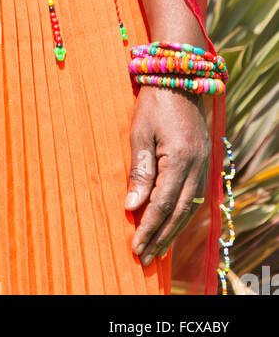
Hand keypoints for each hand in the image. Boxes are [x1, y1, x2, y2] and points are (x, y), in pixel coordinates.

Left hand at [126, 85, 210, 266]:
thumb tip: (132, 207)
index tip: (135, 248)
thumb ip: (139, 172)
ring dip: (173, 231)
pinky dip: (184, 215)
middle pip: (179, 213)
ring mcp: (204, 165)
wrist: (180, 77)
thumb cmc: (154, 103)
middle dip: (161, 238)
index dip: (148, 229)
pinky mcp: (205, 162)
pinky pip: (196, 197)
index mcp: (180, 160)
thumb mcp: (139, 133)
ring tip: (158, 250)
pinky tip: (174, 225)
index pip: (162, 205)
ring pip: (190, 209)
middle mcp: (197, 167)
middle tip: (145, 259)